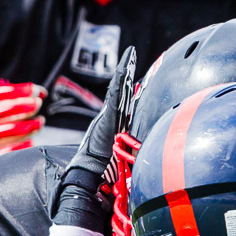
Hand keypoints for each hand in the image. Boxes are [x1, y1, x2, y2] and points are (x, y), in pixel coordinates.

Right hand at [0, 82, 46, 195]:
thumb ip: (2, 104)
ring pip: (0, 132)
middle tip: (39, 103)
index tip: (37, 90)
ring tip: (40, 123)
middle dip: (21, 106)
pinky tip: (31, 144)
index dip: (18, 91)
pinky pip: (1, 154)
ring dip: (23, 127)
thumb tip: (32, 92)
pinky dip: (17, 148)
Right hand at [50, 49, 135, 231]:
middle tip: (132, 55)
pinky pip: (115, 98)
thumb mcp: (123, 163)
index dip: (129, 89)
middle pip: (121, 93)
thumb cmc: (104, 175)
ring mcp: (107, 119)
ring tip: (129, 56)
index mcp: (113, 128)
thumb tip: (148, 167)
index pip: (123, 104)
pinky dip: (119, 84)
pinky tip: (124, 71)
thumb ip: (130, 156)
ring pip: (117, 92)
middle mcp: (110, 121)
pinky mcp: (107, 120)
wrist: (88, 179)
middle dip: (126, 75)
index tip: (136, 76)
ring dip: (123, 74)